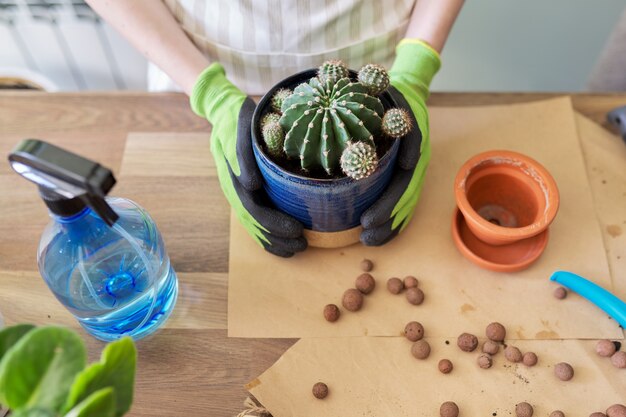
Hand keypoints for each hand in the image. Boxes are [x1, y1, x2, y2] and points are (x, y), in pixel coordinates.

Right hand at [190, 64, 306, 256]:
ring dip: (275, 240)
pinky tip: (284, 246)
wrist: (225, 112)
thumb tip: (251, 185)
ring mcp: (240, 192)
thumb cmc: (237, 119)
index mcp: (234, 178)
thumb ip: (241, 155)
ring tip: (298, 249)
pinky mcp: (248, 191)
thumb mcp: (239, 128)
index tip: (296, 230)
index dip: (274, 223)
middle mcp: (236, 190)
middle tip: (303, 245)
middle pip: (256, 222)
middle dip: (279, 236)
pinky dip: (269, 235)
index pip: (254, 208)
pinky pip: (256, 219)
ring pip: (255, 225)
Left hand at [360, 40, 440, 244]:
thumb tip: (388, 150)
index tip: (366, 220)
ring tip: (370, 240)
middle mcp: (416, 159)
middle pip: (404, 196)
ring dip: (390, 224)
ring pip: (406, 201)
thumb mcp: (387, 99)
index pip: (401, 182)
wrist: (409, 90)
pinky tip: (382, 233)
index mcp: (411, 144)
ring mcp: (415, 167)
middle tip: (365, 237)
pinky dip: (396, 218)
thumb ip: (389, 119)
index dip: (386, 204)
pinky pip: (406, 199)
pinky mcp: (410, 172)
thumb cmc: (389, 94)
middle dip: (386, 220)